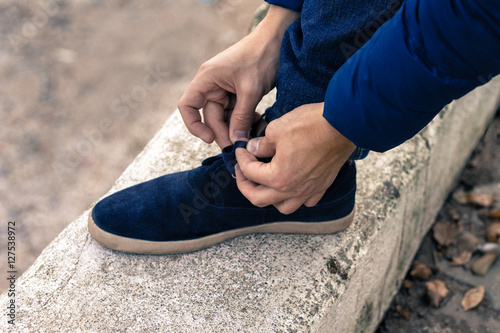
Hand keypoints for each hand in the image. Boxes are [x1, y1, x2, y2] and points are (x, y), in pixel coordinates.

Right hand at [177, 6, 299, 147]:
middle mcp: (212, 85)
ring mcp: (225, 89)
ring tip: (250, 138)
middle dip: (223, 133)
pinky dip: (244, 121)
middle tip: (237, 148)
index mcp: (206, 79)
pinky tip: (256, 126)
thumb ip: (241, 117)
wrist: (278, 40)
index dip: (193, 125)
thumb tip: (235, 141)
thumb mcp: (251, 90)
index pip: (188, 106)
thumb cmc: (261, 57)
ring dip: (236, 129)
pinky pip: (236, 113)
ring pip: (225, 117)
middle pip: (210, 117)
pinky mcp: (238, 92)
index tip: (209, 138)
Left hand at [235, 103, 355, 213]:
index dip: (241, 159)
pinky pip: (306, 202)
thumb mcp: (276, 129)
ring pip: (283, 207)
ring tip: (264, 183)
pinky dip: (295, 197)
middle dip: (245, 185)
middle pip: (259, 199)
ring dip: (269, 198)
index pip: (250, 173)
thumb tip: (253, 149)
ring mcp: (309, 190)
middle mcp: (293, 190)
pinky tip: (291, 185)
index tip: (241, 149)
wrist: (344, 124)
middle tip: (242, 171)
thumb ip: (261, 144)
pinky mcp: (322, 186)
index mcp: (279, 177)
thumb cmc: (311, 125)